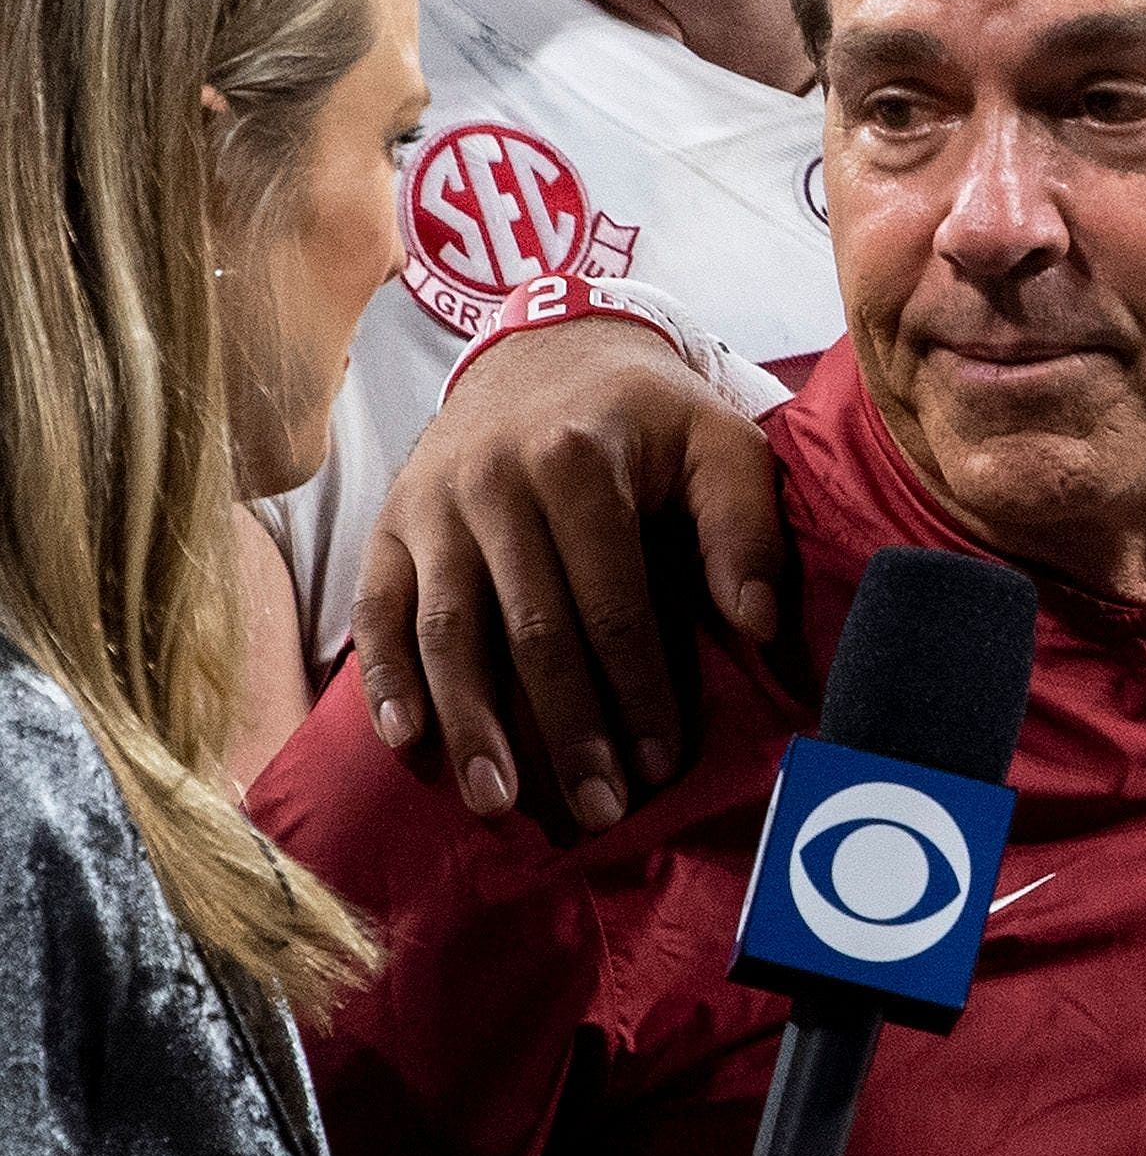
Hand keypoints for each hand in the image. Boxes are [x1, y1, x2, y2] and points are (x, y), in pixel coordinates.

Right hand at [352, 318, 787, 830]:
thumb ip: (744, 524)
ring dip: (472, 724)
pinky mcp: (390, 522)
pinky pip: (378, 609)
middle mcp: (494, 482)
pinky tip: (407, 742)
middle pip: (530, 629)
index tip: (659, 764)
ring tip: (499, 801)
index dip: (637, 689)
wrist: (548, 346)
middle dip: (565, 729)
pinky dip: (387, 678)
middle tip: (594, 809)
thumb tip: (758, 623)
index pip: (612, 601)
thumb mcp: (720, 438)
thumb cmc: (648, 413)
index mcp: (579, 462)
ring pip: (448, 630)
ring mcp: (432, 504)